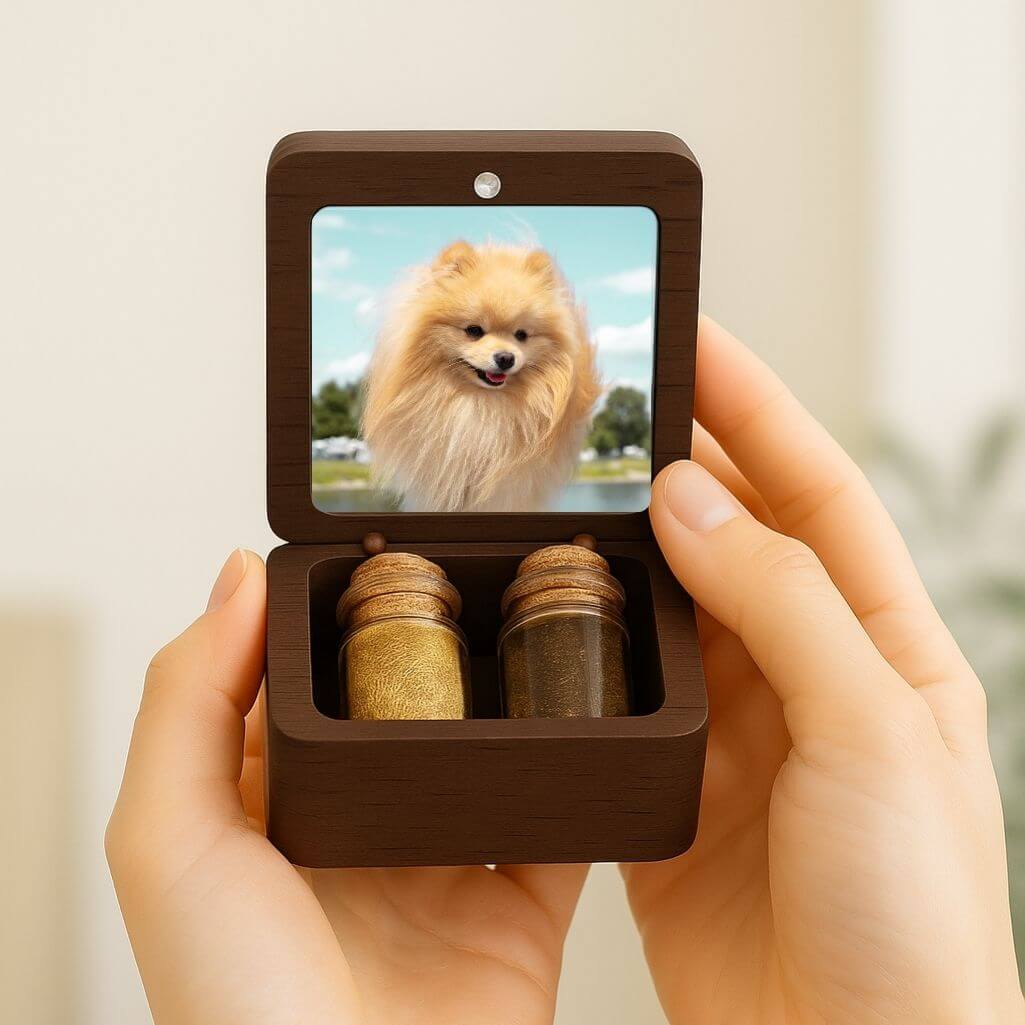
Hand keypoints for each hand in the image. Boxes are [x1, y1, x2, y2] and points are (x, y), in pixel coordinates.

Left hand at [106, 550, 586, 1024]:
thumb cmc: (239, 1009)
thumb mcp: (170, 839)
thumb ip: (187, 697)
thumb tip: (238, 576)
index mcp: (274, 806)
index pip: (310, 682)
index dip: (342, 619)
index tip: (385, 557)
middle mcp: (360, 832)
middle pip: (414, 712)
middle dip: (447, 651)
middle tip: (483, 581)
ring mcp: (444, 870)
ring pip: (496, 760)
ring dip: (523, 707)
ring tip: (549, 634)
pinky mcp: (519, 913)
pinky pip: (567, 829)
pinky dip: (589, 783)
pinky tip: (602, 723)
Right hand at [623, 316, 1024, 1024]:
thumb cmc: (911, 919)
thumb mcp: (871, 732)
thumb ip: (777, 604)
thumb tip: (686, 501)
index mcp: (884, 647)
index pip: (814, 492)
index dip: (757, 410)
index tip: (695, 340)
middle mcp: (811, 675)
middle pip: (736, 537)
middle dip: (679, 462)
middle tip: (612, 402)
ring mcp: (739, 731)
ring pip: (673, 605)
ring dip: (627, 547)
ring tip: (568, 487)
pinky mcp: (675, 789)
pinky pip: (626, 689)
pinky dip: (591, 645)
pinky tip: (555, 609)